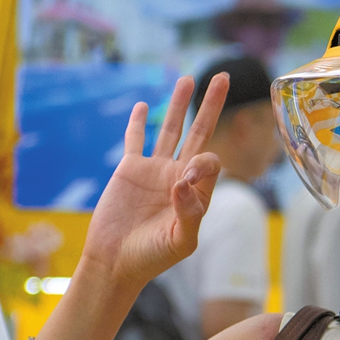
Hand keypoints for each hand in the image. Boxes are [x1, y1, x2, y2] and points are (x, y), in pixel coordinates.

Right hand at [80, 74, 229, 287]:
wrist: (115, 262)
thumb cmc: (152, 257)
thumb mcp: (180, 242)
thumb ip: (189, 213)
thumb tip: (183, 182)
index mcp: (198, 192)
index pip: (211, 161)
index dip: (203, 163)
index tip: (184, 181)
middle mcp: (179, 176)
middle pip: (200, 132)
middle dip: (212, 105)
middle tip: (223, 76)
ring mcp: (154, 171)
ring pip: (170, 130)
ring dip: (179, 104)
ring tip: (187, 79)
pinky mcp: (129, 170)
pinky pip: (135, 140)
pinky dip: (138, 123)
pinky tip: (145, 106)